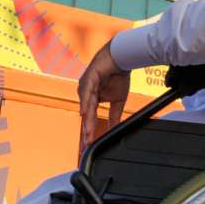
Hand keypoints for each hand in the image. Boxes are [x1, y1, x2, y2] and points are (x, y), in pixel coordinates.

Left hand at [76, 43, 130, 160]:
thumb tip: (114, 129)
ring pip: (86, 107)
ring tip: (86, 134)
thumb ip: (114, 115)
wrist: (121, 58)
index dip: (89, 131)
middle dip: (85, 131)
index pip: (89, 118)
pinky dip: (85, 103)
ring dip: (86, 121)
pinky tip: (83, 112)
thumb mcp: (118, 100)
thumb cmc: (118, 76)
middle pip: (85, 115)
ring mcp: (85, 86)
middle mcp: (85, 94)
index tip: (88, 145)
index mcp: (91, 98)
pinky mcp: (89, 79)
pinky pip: (87, 93)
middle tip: (85, 145)